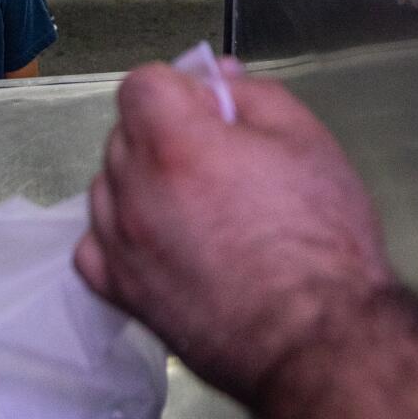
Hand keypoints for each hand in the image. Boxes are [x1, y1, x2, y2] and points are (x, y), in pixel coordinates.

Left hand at [74, 61, 394, 405]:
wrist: (317, 337)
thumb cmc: (322, 238)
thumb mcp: (306, 138)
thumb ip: (253, 95)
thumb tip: (218, 81)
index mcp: (175, 143)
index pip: (142, 84)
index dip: (182, 89)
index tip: (214, 111)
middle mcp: (133, 190)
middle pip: (124, 133)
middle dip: (165, 133)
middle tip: (222, 160)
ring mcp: (120, 244)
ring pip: (107, 186)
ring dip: (141, 182)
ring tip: (197, 206)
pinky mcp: (121, 292)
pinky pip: (95, 244)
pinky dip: (118, 234)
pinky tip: (161, 239)